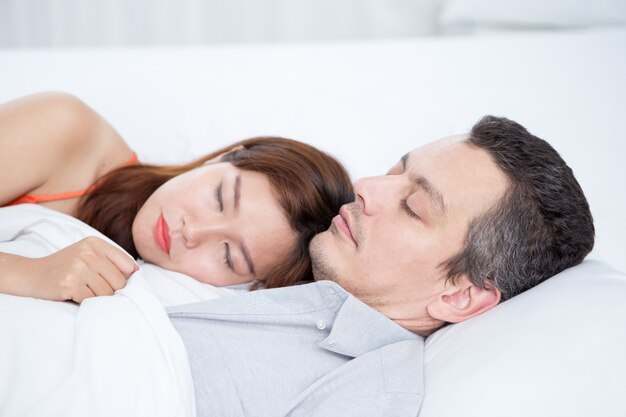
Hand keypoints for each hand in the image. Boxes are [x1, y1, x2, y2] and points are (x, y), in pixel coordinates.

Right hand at [19, 236, 137, 302]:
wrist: (30, 275)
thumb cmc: (65, 267)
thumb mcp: (87, 254)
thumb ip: (110, 260)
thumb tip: (137, 272)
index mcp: (95, 243)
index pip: (127, 265)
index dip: (125, 278)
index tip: (114, 282)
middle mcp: (88, 253)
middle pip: (119, 281)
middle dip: (112, 290)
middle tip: (95, 289)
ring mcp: (78, 267)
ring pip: (107, 292)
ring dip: (98, 297)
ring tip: (84, 291)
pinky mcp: (69, 283)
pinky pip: (92, 300)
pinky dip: (86, 302)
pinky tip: (75, 295)